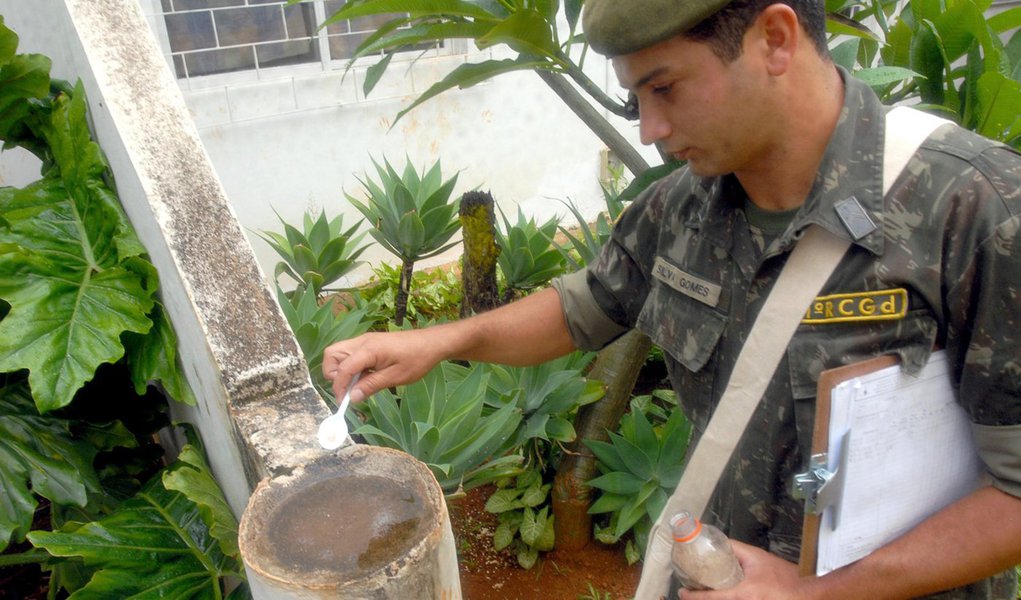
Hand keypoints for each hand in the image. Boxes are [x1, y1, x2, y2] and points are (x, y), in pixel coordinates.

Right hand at [321, 326, 452, 401]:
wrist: (432, 343)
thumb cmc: (417, 359)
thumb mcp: (395, 377)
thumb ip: (371, 386)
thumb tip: (352, 398)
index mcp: (368, 350)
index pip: (342, 369)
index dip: (339, 387)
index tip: (344, 403)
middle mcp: (362, 341)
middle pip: (332, 354)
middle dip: (333, 374)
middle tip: (348, 389)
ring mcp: (365, 340)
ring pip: (339, 353)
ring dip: (342, 370)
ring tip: (358, 384)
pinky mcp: (369, 343)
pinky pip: (351, 353)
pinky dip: (351, 366)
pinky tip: (366, 377)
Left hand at [679, 541, 807, 599]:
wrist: (806, 593)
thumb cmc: (783, 576)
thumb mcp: (757, 557)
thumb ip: (736, 549)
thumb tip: (718, 540)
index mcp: (742, 593)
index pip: (711, 598)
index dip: (693, 597)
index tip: (682, 593)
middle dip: (702, 598)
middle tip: (692, 590)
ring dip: (714, 599)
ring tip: (706, 591)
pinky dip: (726, 599)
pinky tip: (724, 594)